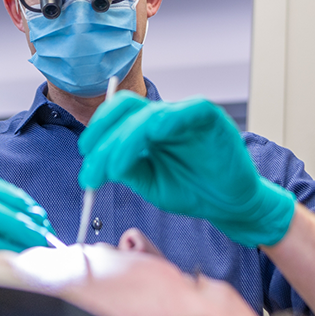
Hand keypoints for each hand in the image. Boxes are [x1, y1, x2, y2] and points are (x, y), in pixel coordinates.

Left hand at [78, 92, 295, 246]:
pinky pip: (187, 110)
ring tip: (112, 168)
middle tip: (91, 169)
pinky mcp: (210, 117)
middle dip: (103, 138)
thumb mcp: (150, 182)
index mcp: (148, 127)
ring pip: (149, 114)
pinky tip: (152, 135)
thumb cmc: (191, 190)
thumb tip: (100, 161)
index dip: (98, 131)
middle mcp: (164, 115)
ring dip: (125, 141)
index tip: (85, 160)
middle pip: (127, 109)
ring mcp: (187, 114)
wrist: (229, 206)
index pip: (117, 114)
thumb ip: (127, 168)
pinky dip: (167, 120)